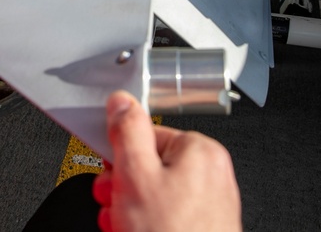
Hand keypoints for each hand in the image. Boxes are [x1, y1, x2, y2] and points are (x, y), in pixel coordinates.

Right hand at [93, 91, 241, 231]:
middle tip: (115, 203)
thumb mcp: (136, 176)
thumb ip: (126, 131)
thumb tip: (121, 102)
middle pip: (149, 166)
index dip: (120, 156)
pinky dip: (146, 226)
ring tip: (125, 227)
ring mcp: (210, 206)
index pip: (147, 135)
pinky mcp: (204, 230)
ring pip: (154, 196)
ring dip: (129, 211)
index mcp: (200, 151)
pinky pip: (166, 218)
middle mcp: (211, 174)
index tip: (108, 171)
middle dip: (123, 188)